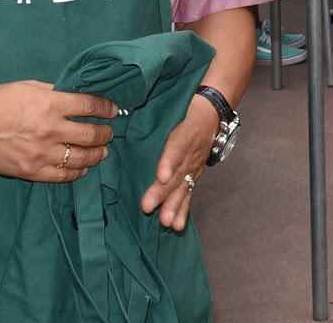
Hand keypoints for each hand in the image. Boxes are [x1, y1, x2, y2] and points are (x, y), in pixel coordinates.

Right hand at [0, 80, 114, 182]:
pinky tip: (83, 168)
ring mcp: (41, 154)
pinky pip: (63, 176)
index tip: (113, 110)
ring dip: (97, 155)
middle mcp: (50, 130)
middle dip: (106, 134)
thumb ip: (56, 93)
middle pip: (91, 135)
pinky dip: (78, 172)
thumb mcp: (30, 87)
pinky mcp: (31, 172)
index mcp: (50, 104)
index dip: (107, 109)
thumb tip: (79, 98)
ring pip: (82, 158)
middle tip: (110, 133)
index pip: (91, 107)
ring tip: (102, 151)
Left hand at [140, 96, 222, 230]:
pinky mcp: (193, 176)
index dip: (169, 161)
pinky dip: (183, 211)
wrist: (211, 114)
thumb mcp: (174, 106)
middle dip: (162, 191)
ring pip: (182, 187)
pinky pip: (188, 195)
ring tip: (166, 222)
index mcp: (185, 132)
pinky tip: (177, 226)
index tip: (161, 175)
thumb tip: (122, 119)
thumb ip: (152, 114)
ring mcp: (193, 166)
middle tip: (147, 206)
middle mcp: (191, 152)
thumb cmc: (184, 109)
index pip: (177, 146)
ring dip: (173, 205)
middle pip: (176, 173)